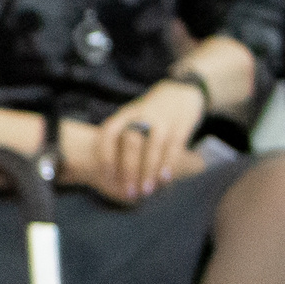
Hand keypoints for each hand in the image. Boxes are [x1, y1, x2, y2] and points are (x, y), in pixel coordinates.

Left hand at [58, 115, 205, 205]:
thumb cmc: (149, 113)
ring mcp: (162, 119)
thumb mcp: (130, 118)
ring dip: (148, 170)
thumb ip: (120, 139)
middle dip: (128, 169)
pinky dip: (168, 163)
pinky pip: (173, 145)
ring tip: (146, 191)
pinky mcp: (181, 124)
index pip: (108, 132)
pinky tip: (164, 179)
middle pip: (130, 142)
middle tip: (128, 192)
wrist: (181, 91)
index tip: (106, 176)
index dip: (105, 155)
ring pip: (153, 146)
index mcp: (124, 114)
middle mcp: (141, 115)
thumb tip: (103, 173)